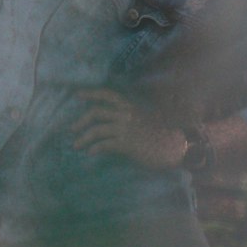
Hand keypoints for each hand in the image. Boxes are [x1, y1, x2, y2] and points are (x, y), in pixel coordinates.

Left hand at [72, 88, 186, 169]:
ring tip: (77, 145)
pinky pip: (105, 144)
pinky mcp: (127, 144)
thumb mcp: (142, 118)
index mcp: (129, 105)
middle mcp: (125, 114)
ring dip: (83, 138)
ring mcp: (125, 129)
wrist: (174, 146)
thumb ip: (126, 116)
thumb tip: (109, 120)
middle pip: (96, 112)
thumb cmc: (159, 133)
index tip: (77, 95)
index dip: (90, 93)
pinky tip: (91, 152)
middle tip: (72, 129)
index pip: (106, 94)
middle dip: (81, 121)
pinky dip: (95, 148)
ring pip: (97, 130)